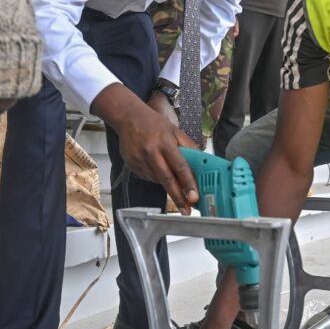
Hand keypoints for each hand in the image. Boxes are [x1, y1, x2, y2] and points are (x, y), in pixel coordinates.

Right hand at [93, 84, 198, 212]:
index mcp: (165, 143)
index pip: (179, 166)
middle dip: (178, 197)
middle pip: (166, 179)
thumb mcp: (174, 130)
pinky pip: (147, 178)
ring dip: (167, 186)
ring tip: (172, 184)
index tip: (194, 197)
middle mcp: (151, 152)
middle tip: (186, 210)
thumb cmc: (153, 123)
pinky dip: (155, 178)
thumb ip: (188, 146)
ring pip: (156, 180)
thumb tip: (201, 162)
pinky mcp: (131, 165)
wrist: (128, 117)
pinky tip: (156, 169)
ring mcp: (139, 160)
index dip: (188, 183)